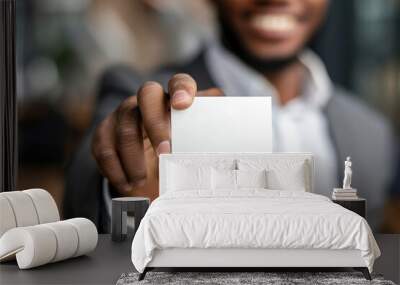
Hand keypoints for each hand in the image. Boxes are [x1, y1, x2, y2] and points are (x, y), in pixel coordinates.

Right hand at [91, 73, 221, 198]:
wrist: (150, 162)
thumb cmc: (182, 150)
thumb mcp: (200, 143)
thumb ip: (214, 136)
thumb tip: (241, 141)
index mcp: (176, 99)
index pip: (180, 82)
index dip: (181, 89)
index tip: (182, 105)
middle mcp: (150, 102)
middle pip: (147, 94)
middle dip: (155, 123)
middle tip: (165, 152)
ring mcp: (125, 114)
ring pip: (124, 123)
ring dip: (132, 155)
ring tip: (141, 180)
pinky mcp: (106, 132)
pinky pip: (103, 146)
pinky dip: (113, 168)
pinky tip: (125, 184)